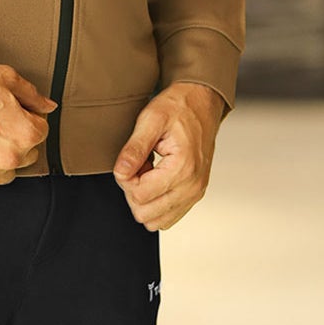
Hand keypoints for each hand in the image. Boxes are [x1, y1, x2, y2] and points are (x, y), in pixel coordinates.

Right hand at [0, 61, 54, 187]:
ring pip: (7, 171)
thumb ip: (32, 96)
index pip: (42, 131)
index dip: (28, 118)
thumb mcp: (5, 78)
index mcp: (25, 133)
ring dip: (0, 157)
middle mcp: (10, 158)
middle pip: (28, 154)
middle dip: (17, 139)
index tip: (13, 112)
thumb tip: (49, 107)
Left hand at [114, 83, 224, 231]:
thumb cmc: (179, 108)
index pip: (139, 195)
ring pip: (155, 220)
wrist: (202, 104)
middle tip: (139, 165)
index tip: (130, 160)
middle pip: (145, 212)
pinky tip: (156, 179)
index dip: (125, 179)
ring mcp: (195, 193)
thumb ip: (134, 148)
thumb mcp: (151, 119)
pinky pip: (167, 217)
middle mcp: (193, 185)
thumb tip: (121, 173)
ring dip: (144, 199)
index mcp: (183, 167)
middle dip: (134, 190)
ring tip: (148, 172)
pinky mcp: (194, 195)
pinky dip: (155, 202)